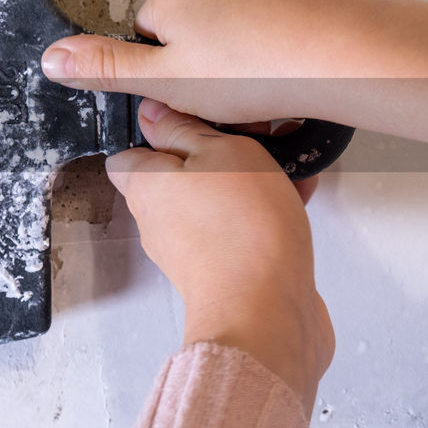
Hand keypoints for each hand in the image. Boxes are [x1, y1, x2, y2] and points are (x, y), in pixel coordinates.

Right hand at [41, 0, 427, 147]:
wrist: (348, 52)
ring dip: (245, 51)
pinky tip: (296, 67)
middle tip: (233, 95)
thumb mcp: (166, 82)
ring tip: (270, 85)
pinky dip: (280, 38)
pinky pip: (276, 14)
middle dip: (206, 59)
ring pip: (234, 19)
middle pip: (191, 24)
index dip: (169, 73)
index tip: (195, 92)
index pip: (150, 36)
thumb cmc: (255, 69)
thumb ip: (107, 67)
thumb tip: (50, 57)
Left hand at [107, 98, 333, 415]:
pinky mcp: (225, 272)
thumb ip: (185, 129)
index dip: (154, 135)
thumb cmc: (241, 227)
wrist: (268, 313)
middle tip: (251, 139)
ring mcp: (190, 250)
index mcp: (145, 187)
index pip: (127, 156)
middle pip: (176, 178)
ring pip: (214, 202)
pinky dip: (264, 213)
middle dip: (213, 156)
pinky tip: (301, 195)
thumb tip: (153, 114)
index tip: (187, 119)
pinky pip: (239, 231)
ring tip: (288, 165)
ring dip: (248, 183)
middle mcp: (159, 221)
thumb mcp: (220, 151)